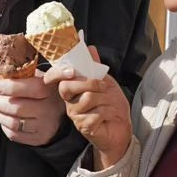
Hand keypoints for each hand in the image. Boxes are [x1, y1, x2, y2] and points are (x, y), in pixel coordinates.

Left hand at [0, 74, 65, 145]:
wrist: (60, 112)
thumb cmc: (43, 92)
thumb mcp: (35, 78)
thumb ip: (15, 74)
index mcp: (49, 90)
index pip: (26, 88)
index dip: (6, 87)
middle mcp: (49, 109)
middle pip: (16, 108)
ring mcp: (44, 126)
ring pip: (13, 123)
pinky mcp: (39, 138)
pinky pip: (14, 135)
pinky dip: (4, 126)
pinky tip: (3, 118)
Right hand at [48, 49, 132, 168]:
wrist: (122, 128)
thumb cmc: (111, 106)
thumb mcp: (106, 82)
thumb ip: (96, 67)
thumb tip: (90, 48)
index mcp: (72, 89)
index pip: (54, 78)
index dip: (57, 72)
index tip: (71, 70)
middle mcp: (70, 102)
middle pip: (67, 86)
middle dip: (89, 82)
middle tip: (103, 87)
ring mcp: (75, 115)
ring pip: (86, 98)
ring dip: (104, 98)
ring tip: (109, 103)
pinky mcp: (83, 127)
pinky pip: (95, 113)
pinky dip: (107, 112)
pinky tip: (109, 115)